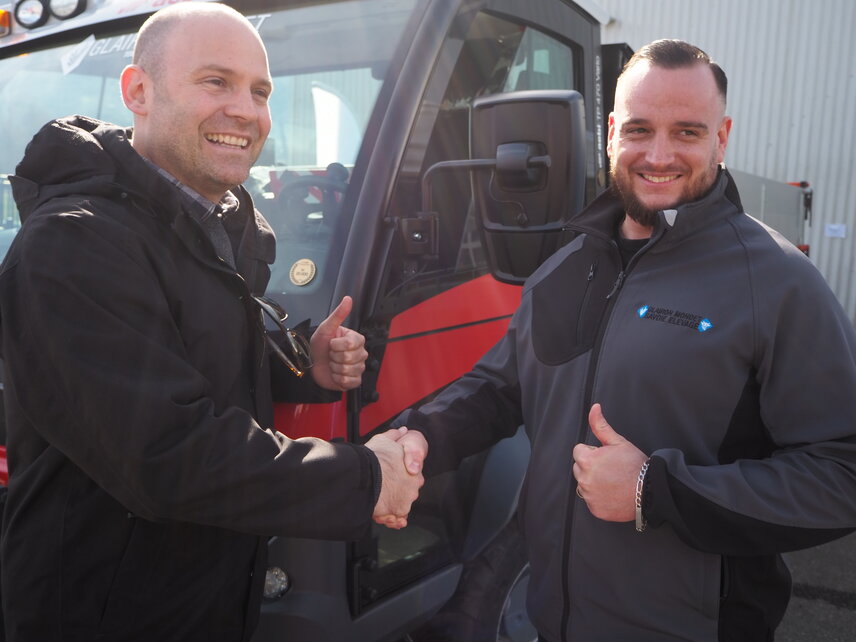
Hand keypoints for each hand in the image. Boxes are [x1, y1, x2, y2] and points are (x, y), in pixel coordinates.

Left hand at [309, 296, 367, 389]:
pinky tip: (336, 374)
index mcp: (356, 340)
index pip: (350, 344)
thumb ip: (338, 314)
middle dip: (334, 357)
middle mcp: (360, 353)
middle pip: (349, 358)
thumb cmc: (319, 346)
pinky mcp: (355, 380)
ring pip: (348, 370)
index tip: (332, 344)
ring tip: (332, 364)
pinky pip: (350, 381)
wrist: (311, 365)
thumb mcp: (326, 328)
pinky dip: (338, 379)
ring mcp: (358, 367)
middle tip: (331, 354)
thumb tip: (348, 299)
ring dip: (335, 368)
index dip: (337, 346)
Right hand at [365, 427, 424, 528]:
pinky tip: (383, 514)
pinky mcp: (399, 511)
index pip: (411, 477)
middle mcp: (414, 486)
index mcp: (414, 470)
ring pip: (400, 505)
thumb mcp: (384, 440)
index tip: (390, 478)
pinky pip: (396, 518)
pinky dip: (391, 517)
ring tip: (379, 501)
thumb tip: (402, 430)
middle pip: (406, 492)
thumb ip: (395, 436)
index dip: (399, 477)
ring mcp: (407, 499)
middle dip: (396, 492)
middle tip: (383, 490)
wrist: (365, 473)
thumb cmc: (375, 457)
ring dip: (392, 504)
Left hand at [572, 403, 647, 521]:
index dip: (593, 452)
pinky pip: (591, 500)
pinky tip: (613, 494)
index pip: (579, 451)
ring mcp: (589, 496)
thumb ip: (600, 425)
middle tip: (611, 469)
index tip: (607, 457)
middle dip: (591, 466)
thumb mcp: (618, 442)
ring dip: (594, 482)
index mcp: (587, 460)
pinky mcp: (595, 510)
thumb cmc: (635, 465)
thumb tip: (594, 408)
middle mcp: (584, 480)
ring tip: (613, 481)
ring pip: (584, 484)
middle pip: (579, 467)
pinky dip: (599, 497)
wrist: (651, 492)